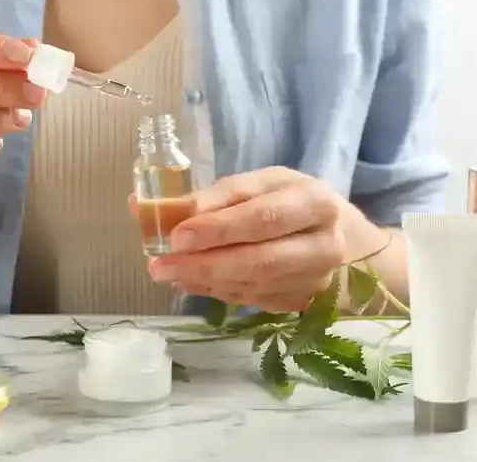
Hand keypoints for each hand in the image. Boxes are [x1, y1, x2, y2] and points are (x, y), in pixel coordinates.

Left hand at [140, 167, 352, 311]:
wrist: (343, 240)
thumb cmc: (289, 202)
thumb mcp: (260, 185)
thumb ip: (211, 196)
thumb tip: (145, 205)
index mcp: (315, 201)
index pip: (263, 216)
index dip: (218, 227)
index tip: (177, 234)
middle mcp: (323, 244)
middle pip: (260, 259)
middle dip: (205, 262)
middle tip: (161, 264)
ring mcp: (316, 280)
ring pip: (255, 284)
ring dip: (204, 280)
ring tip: (166, 272)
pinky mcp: (302, 303)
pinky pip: (253, 300)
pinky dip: (215, 291)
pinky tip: (187, 281)